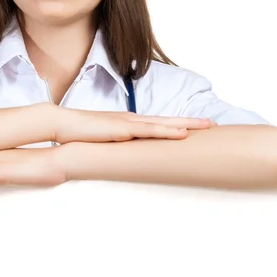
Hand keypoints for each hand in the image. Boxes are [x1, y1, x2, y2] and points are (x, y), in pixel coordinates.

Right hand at [53, 106, 216, 144]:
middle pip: (168, 120)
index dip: (178, 124)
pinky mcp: (124, 129)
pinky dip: (168, 131)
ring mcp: (129, 123)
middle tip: (212, 124)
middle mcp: (133, 120)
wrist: (64, 124)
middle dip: (191, 121)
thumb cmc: (81, 133)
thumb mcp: (103, 141)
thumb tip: (124, 156)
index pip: (159, 123)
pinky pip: (151, 130)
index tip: (196, 127)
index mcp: (129, 123)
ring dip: (187, 124)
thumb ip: (116, 146)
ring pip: (164, 123)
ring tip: (206, 125)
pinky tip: (182, 133)